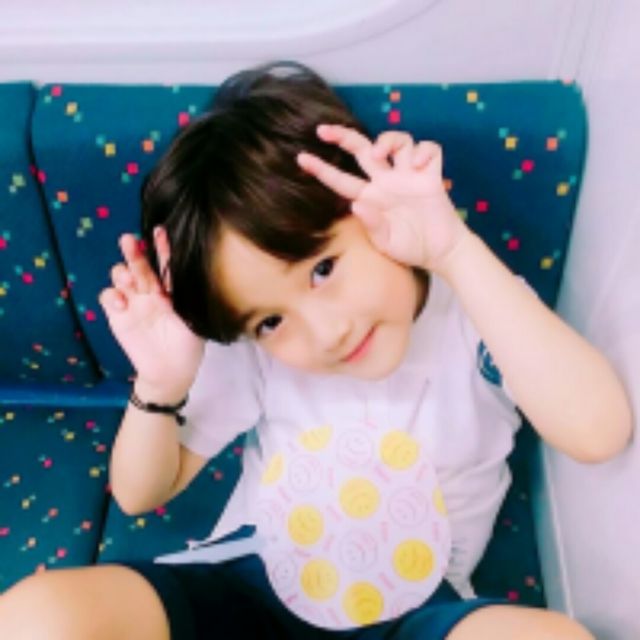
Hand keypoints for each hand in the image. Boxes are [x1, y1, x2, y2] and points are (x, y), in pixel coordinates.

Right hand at [98, 228, 203, 401]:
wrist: (169, 372)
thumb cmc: (188, 345)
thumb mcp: (195, 321)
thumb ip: (190, 299)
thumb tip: (194, 275)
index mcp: (172, 289)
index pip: (166, 264)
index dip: (163, 247)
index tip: (160, 232)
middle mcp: (151, 290)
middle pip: (140, 265)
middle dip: (134, 252)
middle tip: (129, 241)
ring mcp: (133, 301)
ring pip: (121, 276)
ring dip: (122, 273)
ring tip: (128, 281)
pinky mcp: (118, 315)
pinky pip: (109, 297)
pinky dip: (112, 296)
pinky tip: (122, 304)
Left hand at [296, 124, 471, 273]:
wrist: (442, 252)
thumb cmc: (411, 248)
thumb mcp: (386, 243)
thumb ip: (372, 225)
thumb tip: (356, 205)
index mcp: (371, 198)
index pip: (342, 180)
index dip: (322, 170)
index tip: (300, 159)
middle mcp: (387, 181)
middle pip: (363, 149)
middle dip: (343, 136)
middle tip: (323, 131)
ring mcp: (409, 176)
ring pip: (397, 141)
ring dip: (388, 140)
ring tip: (382, 154)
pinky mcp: (432, 175)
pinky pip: (430, 150)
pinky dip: (425, 151)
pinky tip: (420, 165)